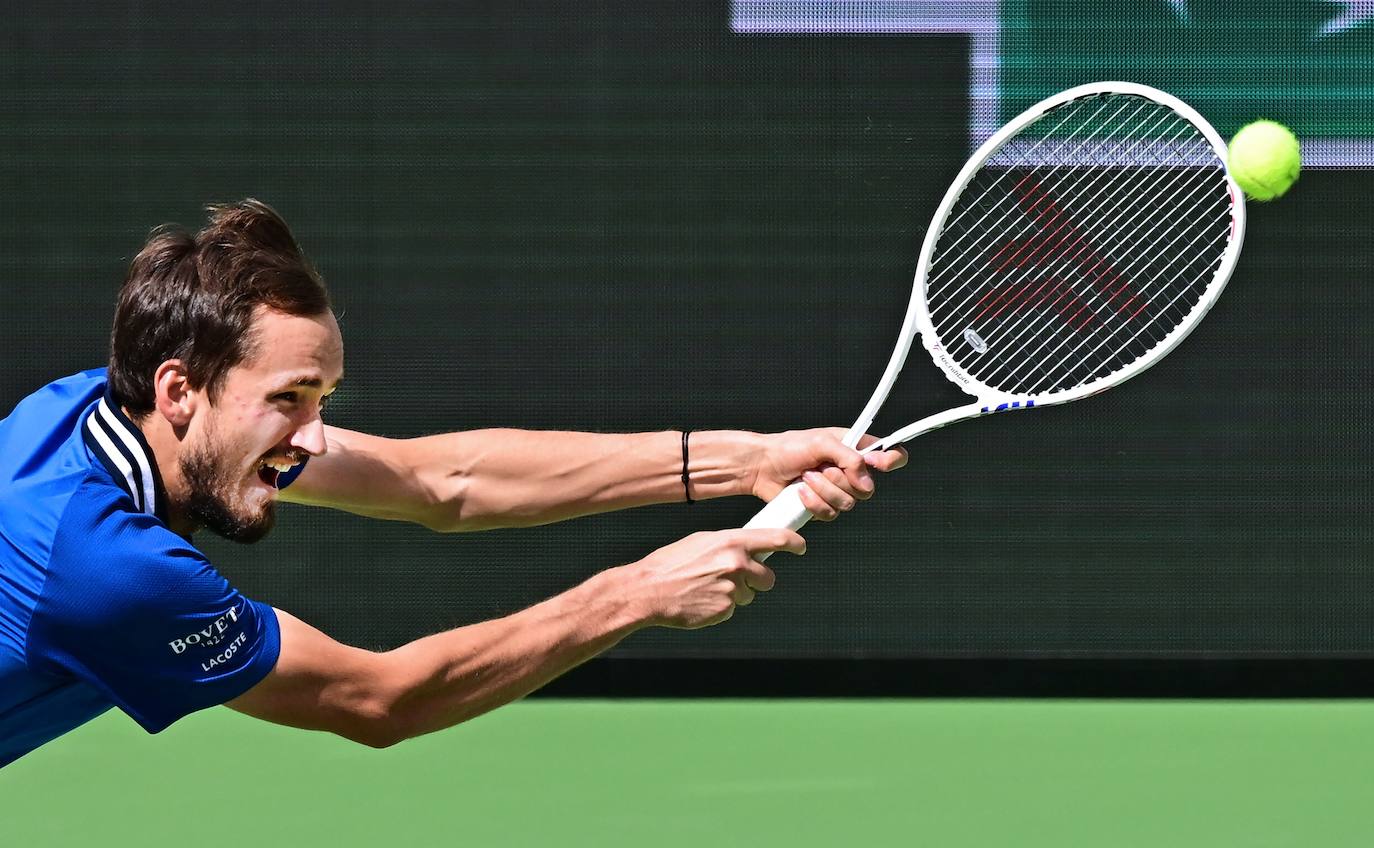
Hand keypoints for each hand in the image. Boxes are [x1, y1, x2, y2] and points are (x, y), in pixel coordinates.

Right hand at [619, 529, 804, 628]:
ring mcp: (733, 589)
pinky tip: (702, 599)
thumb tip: (749, 548)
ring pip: (750, 594)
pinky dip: (722, 606)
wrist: (649, 590)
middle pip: (768, 576)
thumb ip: (730, 545)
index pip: (776, 538)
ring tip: (708, 587)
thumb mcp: (702, 542)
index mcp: (732, 542)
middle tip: (736, 577)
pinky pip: (733, 608)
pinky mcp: (726, 610)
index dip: (793, 543)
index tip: (800, 546)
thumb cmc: (671, 564)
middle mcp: (737, 564)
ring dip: (736, 593)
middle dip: (757, 579)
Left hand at [749, 428, 907, 520]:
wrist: (764, 467)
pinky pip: (830, 513)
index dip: (890, 461)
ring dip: (823, 490)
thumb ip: (849, 457)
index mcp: (856, 449)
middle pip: (867, 488)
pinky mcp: (824, 506)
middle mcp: (851, 471)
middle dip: (839, 479)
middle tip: (821, 467)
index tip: (875, 463)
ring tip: (806, 476)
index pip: (891, 454)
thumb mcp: (822, 442)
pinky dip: (813, 502)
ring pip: (847, 504)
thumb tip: (866, 479)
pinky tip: (801, 491)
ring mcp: (838, 490)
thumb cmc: (789, 447)